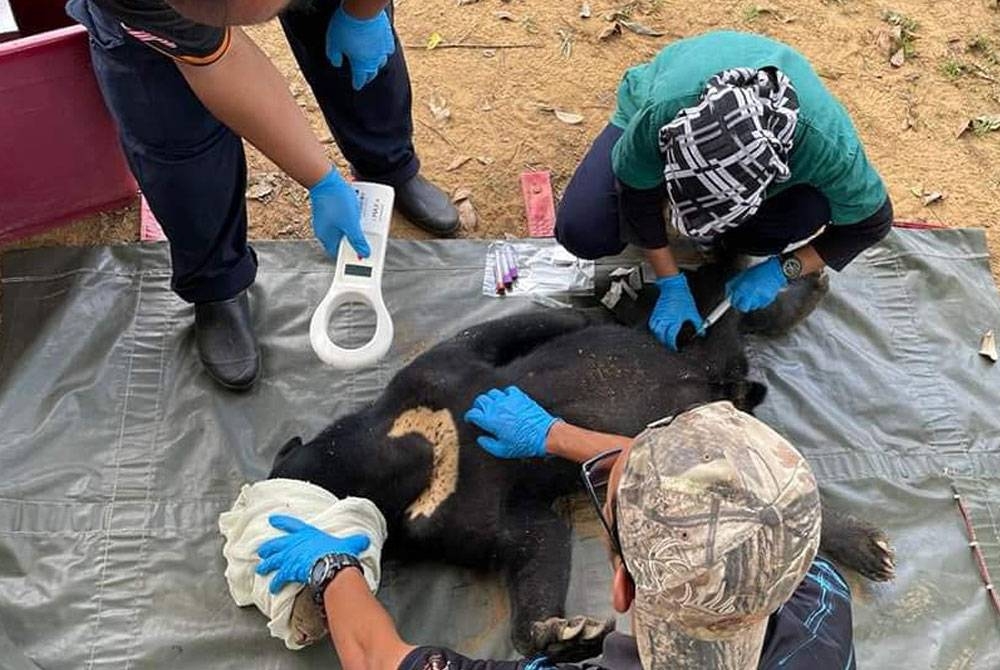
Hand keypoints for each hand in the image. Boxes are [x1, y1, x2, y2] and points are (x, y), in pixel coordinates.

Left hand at [255, 514, 369, 594]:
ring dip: (267, 565)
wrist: (331, 564)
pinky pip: (279, 578)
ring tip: (261, 569)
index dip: (282, 522)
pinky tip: (272, 588)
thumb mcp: (348, 543)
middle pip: (277, 544)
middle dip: (268, 547)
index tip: (272, 520)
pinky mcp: (289, 571)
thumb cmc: (338, 552)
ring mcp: (290, 557)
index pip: (292, 524)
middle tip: (261, 550)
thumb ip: (355, 541)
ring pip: (273, 561)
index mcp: (307, 533)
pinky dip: (275, 583)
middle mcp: (295, 543)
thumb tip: (365, 540)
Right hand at [309, 169, 370, 258]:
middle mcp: (325, 231)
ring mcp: (327, 220)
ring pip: (345, 227)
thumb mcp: (351, 224)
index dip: (354, 255)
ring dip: (356, 224)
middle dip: (358, 236)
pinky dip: (352, 215)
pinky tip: (358, 207)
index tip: (366, 253)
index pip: (342, 255)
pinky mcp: (330, 209)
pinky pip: (344, 216)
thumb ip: (358, 240)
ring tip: (364, 218)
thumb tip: (364, 254)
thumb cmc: (335, 200)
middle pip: (345, 240)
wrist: (324, 178)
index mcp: (328, 238)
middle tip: (368, 233)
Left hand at [326, 7, 395, 90]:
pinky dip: (384, 52)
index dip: (357, 83)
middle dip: (367, 77)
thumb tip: (336, 64)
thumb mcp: (332, 43)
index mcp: (360, 64)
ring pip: (382, 62)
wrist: (363, 10)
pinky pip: (388, 49)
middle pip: (372, 73)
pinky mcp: (388, 37)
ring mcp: (383, 49)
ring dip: (377, 65)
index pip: (360, 79)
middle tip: (364, 78)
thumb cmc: (345, 27)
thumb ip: (334, 56)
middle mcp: (374, 60)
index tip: (356, 86)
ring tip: (374, 65)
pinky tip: (383, 50)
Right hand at [463, 386, 557, 458]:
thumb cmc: (525, 444)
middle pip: (480, 400)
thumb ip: (488, 444)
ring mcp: (508, 400)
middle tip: (481, 412)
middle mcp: (497, 407)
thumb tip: (481, 439)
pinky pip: (507, 390)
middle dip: (478, 406)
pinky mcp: (519, 396)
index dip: (470, 416)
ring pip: (492, 393)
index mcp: (491, 420)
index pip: (473, 413)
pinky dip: (505, 394)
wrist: (545, 435)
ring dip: (490, 399)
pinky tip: (507, 401)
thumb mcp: (503, 451)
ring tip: (493, 406)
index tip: (471, 419)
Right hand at [648, 274, 703, 350]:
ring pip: (654, 331)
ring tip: (664, 338)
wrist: (673, 286)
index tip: (676, 348)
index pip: (670, 337)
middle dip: (665, 343)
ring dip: (658, 336)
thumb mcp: (692, 311)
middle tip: (669, 345)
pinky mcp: (655, 312)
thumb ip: (698, 323)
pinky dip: (655, 329)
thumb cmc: (682, 296)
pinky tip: (658, 329)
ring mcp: (658, 316)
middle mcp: (664, 319)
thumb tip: (702, 331)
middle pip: (661, 336)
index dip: (673, 345)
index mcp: (674, 320)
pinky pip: (652, 324)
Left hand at [725, 257, 787, 311]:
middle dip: (740, 305)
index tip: (732, 301)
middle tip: (741, 301)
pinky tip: (761, 293)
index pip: (734, 300)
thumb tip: (728, 296)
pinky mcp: (768, 300)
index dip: (732, 301)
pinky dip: (760, 301)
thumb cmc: (758, 271)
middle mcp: (751, 293)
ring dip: (751, 302)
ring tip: (754, 293)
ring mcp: (760, 297)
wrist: (776, 269)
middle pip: (742, 307)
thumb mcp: (742, 275)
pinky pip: (761, 305)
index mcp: (743, 286)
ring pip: (752, 306)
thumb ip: (733, 285)